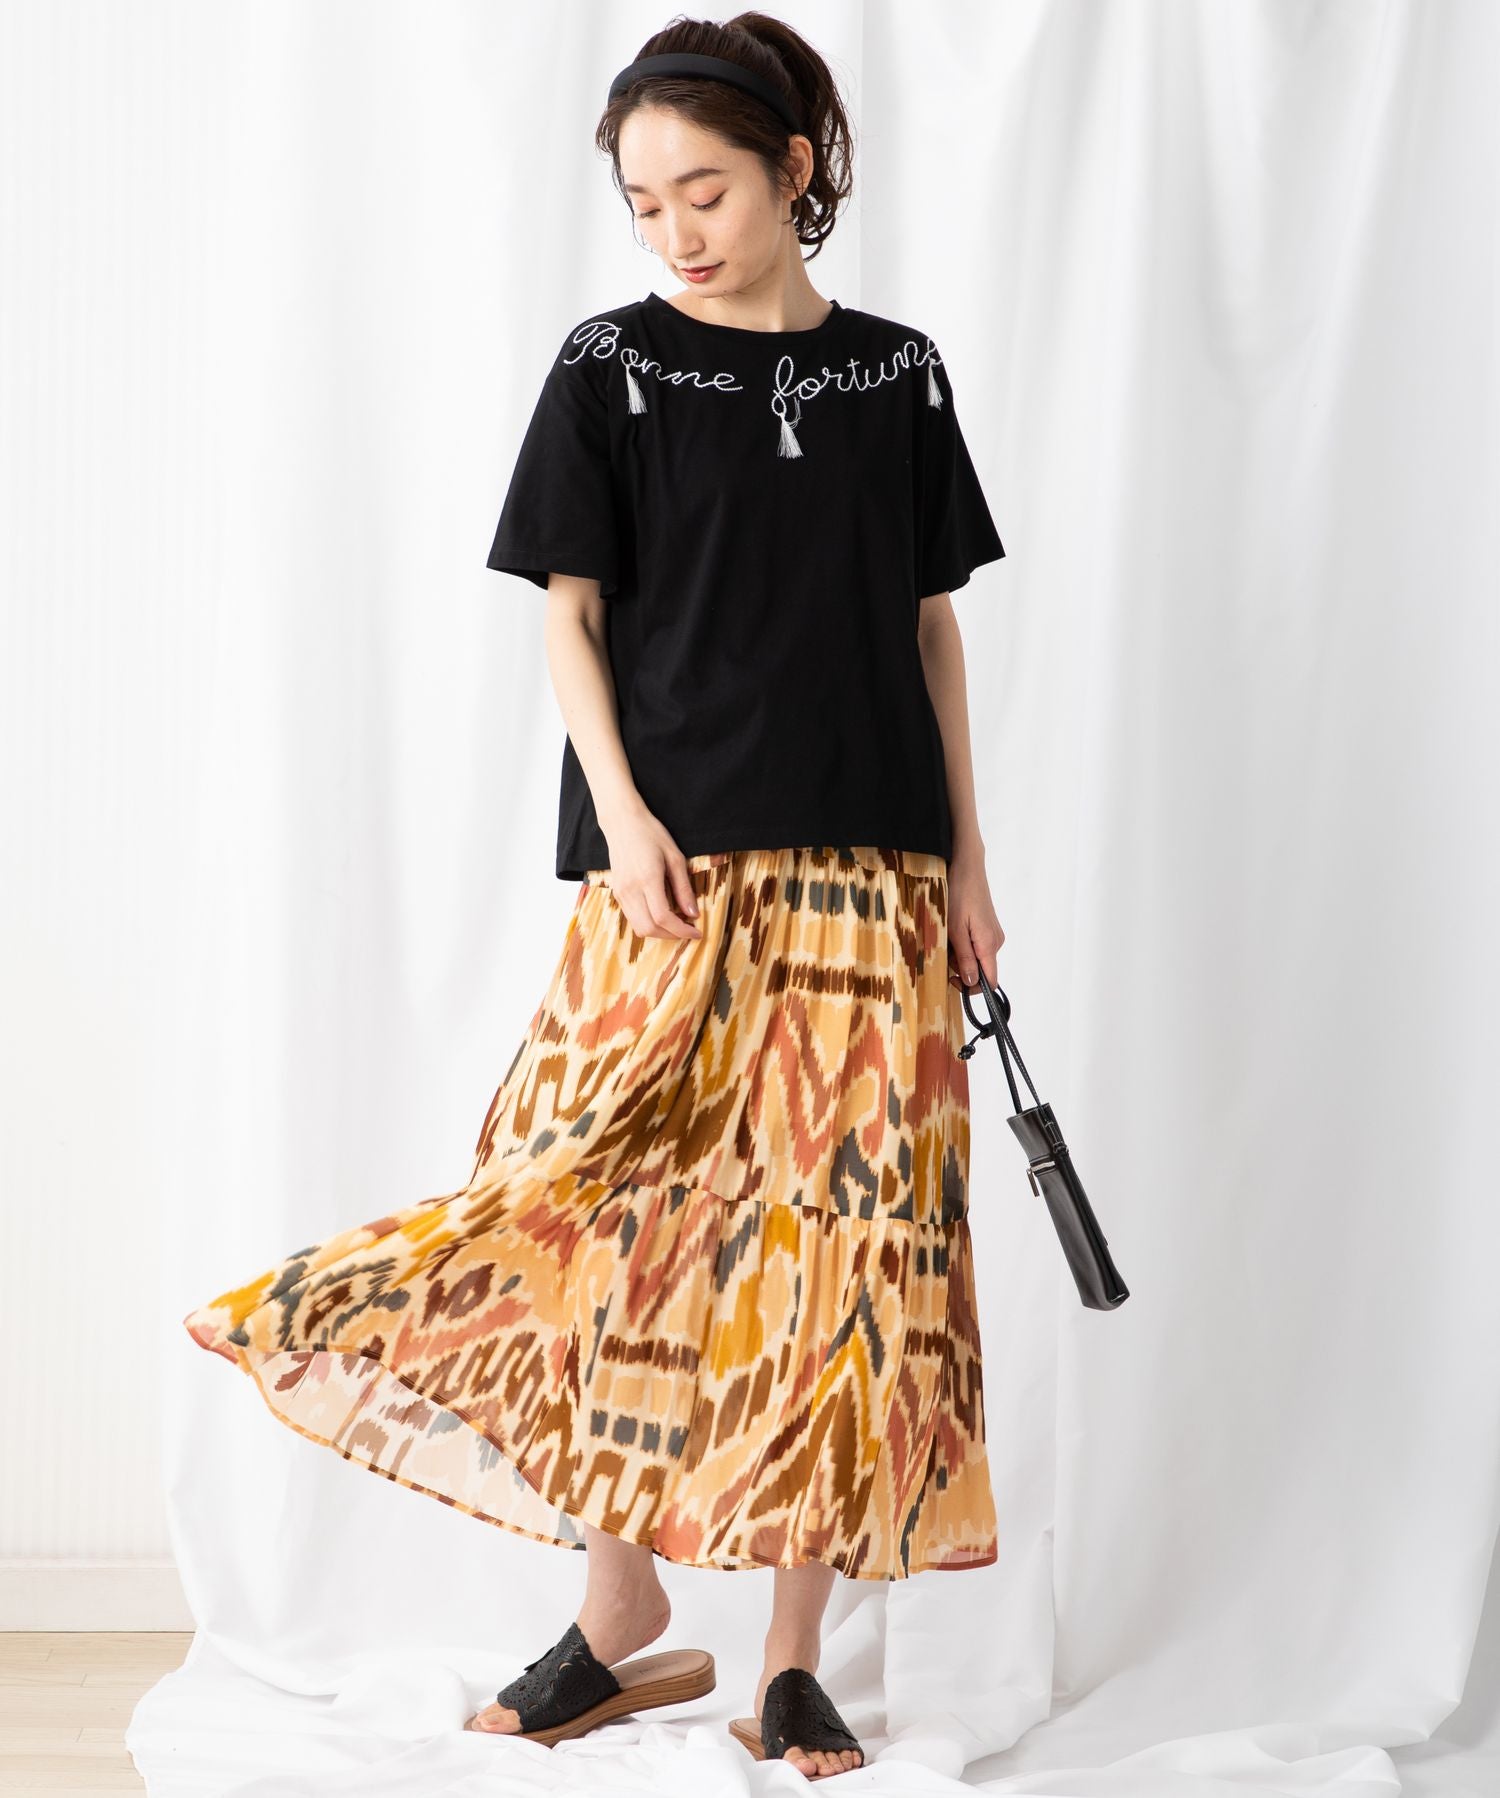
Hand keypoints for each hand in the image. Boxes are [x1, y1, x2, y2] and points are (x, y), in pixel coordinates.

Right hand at [596, 805, 703, 941]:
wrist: (622, 822)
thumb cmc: (651, 834)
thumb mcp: (675, 857)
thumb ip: (684, 888)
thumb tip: (693, 914)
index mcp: (647, 879)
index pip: (663, 917)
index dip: (682, 930)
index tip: (697, 932)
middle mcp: (630, 890)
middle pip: (649, 928)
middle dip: (671, 935)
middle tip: (688, 930)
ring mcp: (620, 892)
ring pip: (639, 927)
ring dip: (659, 932)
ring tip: (676, 924)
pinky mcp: (616, 893)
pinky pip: (632, 918)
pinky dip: (648, 923)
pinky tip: (661, 914)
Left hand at [946, 849, 1004, 990]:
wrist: (967, 867)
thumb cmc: (959, 894)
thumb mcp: (955, 930)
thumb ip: (964, 958)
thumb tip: (973, 983)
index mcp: (989, 945)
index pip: (991, 981)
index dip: (973, 988)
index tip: (953, 980)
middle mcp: (996, 942)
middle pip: (981, 970)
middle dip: (961, 968)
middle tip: (943, 951)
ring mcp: (993, 934)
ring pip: (977, 957)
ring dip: (960, 955)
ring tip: (947, 936)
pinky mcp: (988, 926)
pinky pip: (976, 945)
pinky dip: (963, 944)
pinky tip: (952, 930)